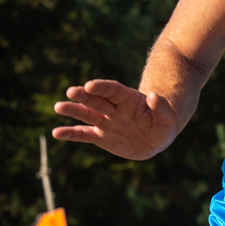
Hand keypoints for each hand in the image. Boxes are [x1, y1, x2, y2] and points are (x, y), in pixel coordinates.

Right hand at [52, 80, 179, 159]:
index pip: (113, 90)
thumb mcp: (168, 118)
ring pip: (87, 114)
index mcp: (128, 99)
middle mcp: (113, 108)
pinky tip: (56, 133)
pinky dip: (70, 134)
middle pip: (97, 100)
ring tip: (58, 107)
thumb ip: (161, 107)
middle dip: (84, 96)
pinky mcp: (100, 137)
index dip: (102, 87)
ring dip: (73, 110)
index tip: (90, 85)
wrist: (155, 140)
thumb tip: (153, 97)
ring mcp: (105, 121)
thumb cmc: (163, 125)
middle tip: (71, 92)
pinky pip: (84, 135)